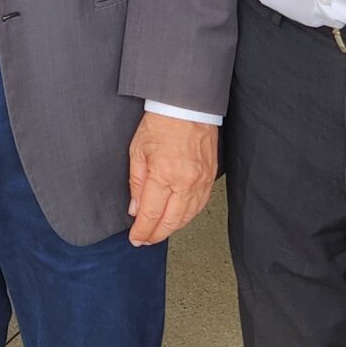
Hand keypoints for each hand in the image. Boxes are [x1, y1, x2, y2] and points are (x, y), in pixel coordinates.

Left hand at [128, 111, 217, 245]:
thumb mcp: (137, 151)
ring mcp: (200, 182)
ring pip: (187, 217)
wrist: (187, 106)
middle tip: (145, 240)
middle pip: (171, 221)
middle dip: (156, 235)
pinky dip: (187, 216)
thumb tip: (135, 209)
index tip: (136, 238)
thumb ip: (136, 183)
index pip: (151, 214)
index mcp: (163, 175)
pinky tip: (178, 218)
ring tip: (159, 232)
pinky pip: (200, 205)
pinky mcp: (210, 178)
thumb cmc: (161, 123)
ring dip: (172, 228)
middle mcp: (185, 182)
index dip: (142, 231)